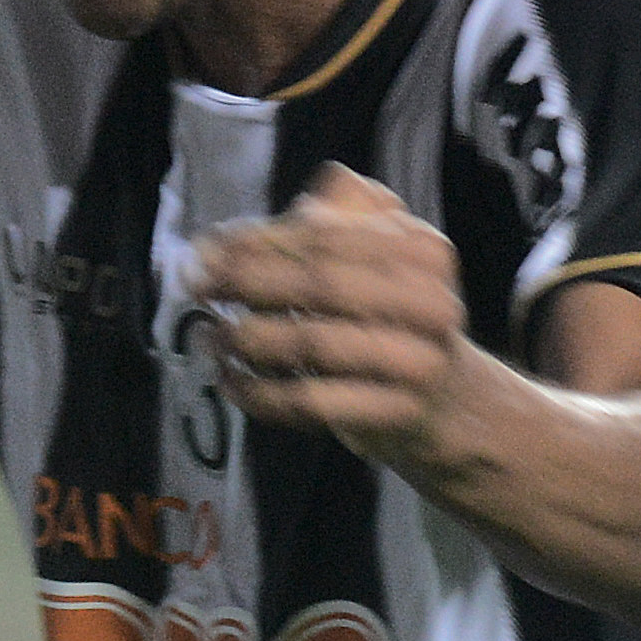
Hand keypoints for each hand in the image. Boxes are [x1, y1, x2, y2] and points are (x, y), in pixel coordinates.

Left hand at [189, 167, 483, 462]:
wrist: (445, 402)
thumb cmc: (389, 317)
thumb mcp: (373, 257)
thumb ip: (319, 226)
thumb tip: (229, 236)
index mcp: (423, 251)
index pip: (327, 236)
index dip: (261, 240)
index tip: (208, 246)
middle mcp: (430, 303)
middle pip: (319, 284)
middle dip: (247, 281)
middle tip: (194, 283)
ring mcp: (416, 362)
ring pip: (311, 343)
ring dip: (247, 337)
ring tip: (211, 334)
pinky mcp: (393, 414)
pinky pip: (309, 401)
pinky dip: (259, 392)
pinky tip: (229, 381)